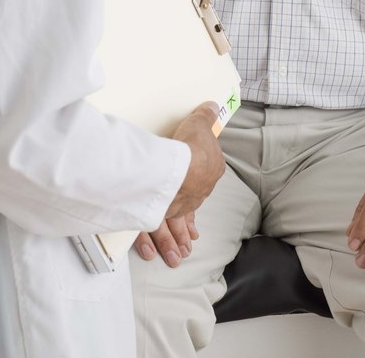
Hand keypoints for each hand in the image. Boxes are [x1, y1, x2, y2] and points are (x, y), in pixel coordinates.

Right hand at [137, 102, 223, 267]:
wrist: (179, 167)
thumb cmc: (191, 147)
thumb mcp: (200, 124)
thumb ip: (206, 117)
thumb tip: (214, 108)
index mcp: (208, 174)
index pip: (203, 182)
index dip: (199, 189)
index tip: (197, 198)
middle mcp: (194, 194)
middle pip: (189, 212)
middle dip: (187, 228)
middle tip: (188, 244)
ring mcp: (177, 206)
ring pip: (174, 227)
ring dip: (174, 242)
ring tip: (176, 256)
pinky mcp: (159, 213)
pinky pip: (153, 229)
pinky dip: (151, 241)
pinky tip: (150, 253)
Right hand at [166, 102, 224, 219]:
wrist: (176, 172)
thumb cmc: (191, 151)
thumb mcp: (200, 122)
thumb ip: (206, 116)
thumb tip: (211, 108)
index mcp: (215, 167)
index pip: (211, 161)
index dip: (202, 155)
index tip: (193, 151)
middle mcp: (205, 187)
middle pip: (199, 181)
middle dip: (191, 177)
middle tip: (179, 169)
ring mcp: (190, 200)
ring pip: (187, 198)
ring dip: (180, 194)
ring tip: (170, 189)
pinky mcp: (173, 209)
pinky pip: (172, 210)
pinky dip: (167, 207)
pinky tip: (161, 203)